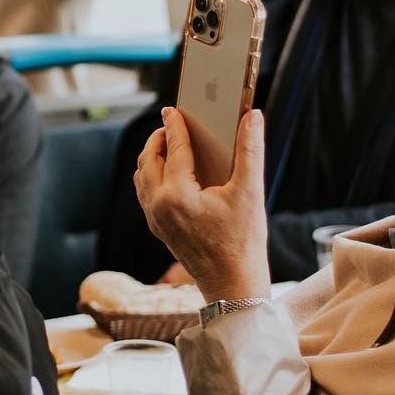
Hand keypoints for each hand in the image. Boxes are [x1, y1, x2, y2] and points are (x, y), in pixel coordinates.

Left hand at [135, 108, 270, 301]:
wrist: (232, 285)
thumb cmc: (243, 242)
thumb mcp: (250, 192)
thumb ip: (251, 150)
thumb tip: (252, 116)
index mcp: (177, 193)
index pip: (172, 147)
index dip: (174, 124)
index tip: (172, 109)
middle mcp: (159, 205)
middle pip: (148, 159)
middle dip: (158, 138)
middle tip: (171, 124)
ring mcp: (155, 219)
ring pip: (142, 177)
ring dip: (151, 156)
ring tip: (168, 144)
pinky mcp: (158, 229)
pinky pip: (145, 194)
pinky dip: (152, 176)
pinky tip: (169, 173)